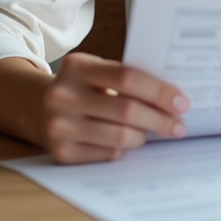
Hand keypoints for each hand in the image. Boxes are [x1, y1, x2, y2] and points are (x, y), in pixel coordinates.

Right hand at [42, 52, 189, 164]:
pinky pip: (108, 154)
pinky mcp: (62, 152)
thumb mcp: (96, 72)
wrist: (39, 108)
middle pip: (126, 111)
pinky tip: (127, 142)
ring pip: (120, 137)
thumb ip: (126, 78)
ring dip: (143, 137)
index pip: (127, 78)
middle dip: (160, 120)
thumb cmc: (83, 88)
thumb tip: (172, 99)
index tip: (182, 102)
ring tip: (152, 133)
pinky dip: (123, 149)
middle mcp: (63, 95)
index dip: (158, 91)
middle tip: (179, 126)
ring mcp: (60, 126)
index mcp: (77, 66)